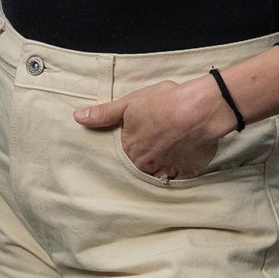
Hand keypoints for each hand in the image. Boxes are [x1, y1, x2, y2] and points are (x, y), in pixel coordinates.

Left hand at [72, 77, 235, 180]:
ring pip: (162, 171)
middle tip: (156, 144)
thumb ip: (103, 114)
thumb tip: (78, 117)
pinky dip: (182, 166)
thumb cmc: (164, 103)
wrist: (201, 109)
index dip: (133, 147)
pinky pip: (182, 175)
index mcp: (131, 151)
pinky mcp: (191, 172)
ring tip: (169, 148)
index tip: (139, 140)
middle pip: (143, 166)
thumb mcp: (129, 104)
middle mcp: (148, 166)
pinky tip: (183, 153)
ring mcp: (171, 170)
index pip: (125, 156)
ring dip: (163, 163)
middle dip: (147, 158)